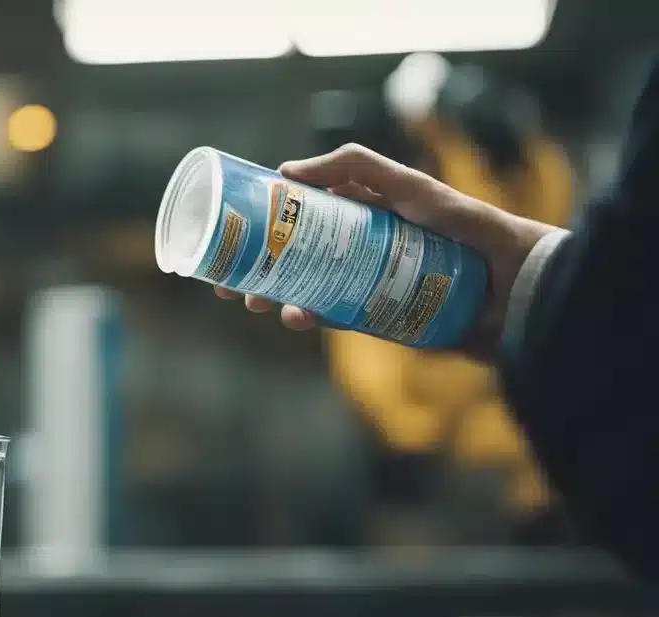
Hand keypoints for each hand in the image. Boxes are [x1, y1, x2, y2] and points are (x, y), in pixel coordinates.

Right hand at [215, 143, 555, 359]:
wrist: (517, 290)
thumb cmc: (470, 229)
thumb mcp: (412, 188)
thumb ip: (358, 167)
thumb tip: (288, 172)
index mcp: (367, 213)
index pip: (306, 215)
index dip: (268, 223)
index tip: (235, 230)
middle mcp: (364, 249)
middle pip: (298, 257)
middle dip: (260, 268)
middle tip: (228, 279)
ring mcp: (370, 285)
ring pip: (309, 289)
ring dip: (276, 295)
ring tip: (254, 301)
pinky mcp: (382, 319)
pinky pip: (336, 318)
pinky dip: (311, 318)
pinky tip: (296, 317)